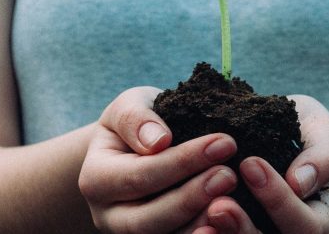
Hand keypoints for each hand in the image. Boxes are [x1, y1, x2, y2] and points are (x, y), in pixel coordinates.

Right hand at [78, 87, 239, 232]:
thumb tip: (158, 140)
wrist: (139, 148)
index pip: (139, 176)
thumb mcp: (130, 106)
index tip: (224, 142)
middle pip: (149, 219)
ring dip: (201, 223)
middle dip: (192, 197)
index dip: (183, 162)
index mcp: (95, 180)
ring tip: (233, 200)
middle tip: (229, 175)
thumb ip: (136, 118)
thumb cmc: (138, 123)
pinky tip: (230, 223)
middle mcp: (108, 216)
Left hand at [195, 95, 328, 233]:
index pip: (306, 225)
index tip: (250, 163)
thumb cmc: (307, 133)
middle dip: (244, 229)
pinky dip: (203, 232)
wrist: (286, 138)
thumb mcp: (322, 134)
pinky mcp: (235, 228)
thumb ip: (321, 157)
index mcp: (319, 220)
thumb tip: (301, 182)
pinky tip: (187, 222)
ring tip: (202, 213)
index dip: (278, 200)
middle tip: (219, 205)